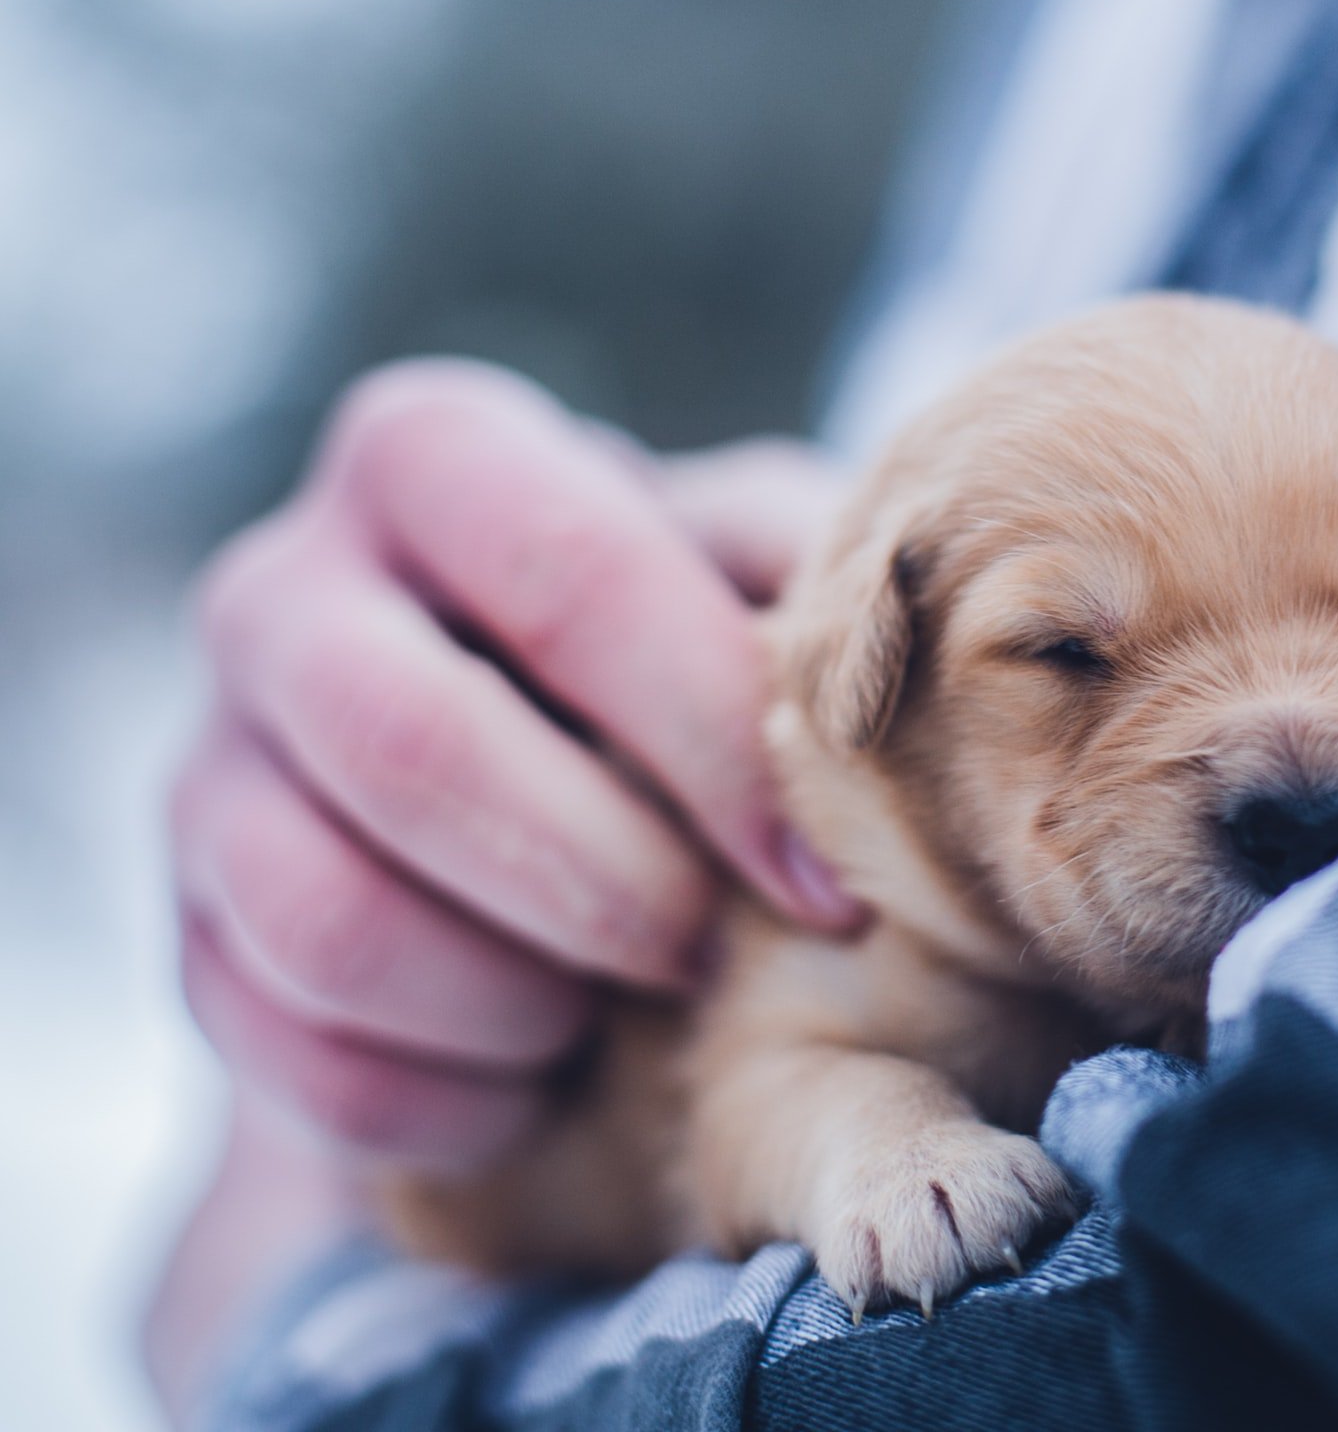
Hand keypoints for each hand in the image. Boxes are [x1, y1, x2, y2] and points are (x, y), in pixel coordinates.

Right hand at [170, 361, 863, 1168]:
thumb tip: (928, 638)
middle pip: (408, 743)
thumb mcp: (753, 571)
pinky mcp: (190, 932)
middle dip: (598, 882)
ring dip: (510, 997)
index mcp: (435, 457)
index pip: (573, 574)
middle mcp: (283, 589)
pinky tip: (540, 1082)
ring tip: (619, 1008)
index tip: (829, 884)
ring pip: (321, 913)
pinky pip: (285, 1052)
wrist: (528, 772)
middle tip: (706, 954)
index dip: (714, 743)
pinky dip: (441, 1098)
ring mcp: (210, 764)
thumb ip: (812, 574)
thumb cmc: (680, 652)